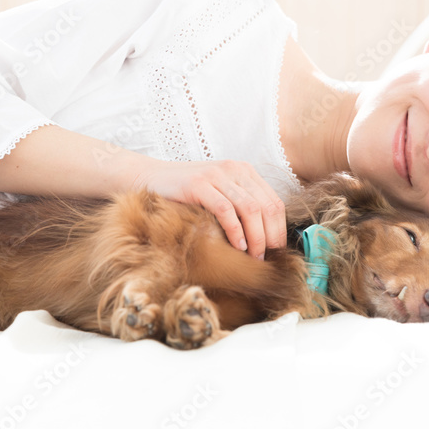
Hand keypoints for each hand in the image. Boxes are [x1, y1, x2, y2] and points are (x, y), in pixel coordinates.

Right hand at [129, 158, 286, 259]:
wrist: (149, 177)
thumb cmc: (186, 193)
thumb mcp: (219, 195)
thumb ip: (239, 207)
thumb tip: (264, 240)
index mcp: (244, 171)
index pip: (274, 202)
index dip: (279, 229)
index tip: (276, 252)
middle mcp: (234, 169)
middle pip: (266, 206)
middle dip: (270, 236)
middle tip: (266, 258)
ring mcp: (216, 175)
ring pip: (250, 209)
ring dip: (255, 237)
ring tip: (253, 257)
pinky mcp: (198, 184)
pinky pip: (225, 210)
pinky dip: (235, 231)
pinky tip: (236, 246)